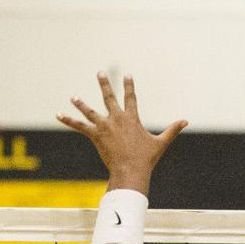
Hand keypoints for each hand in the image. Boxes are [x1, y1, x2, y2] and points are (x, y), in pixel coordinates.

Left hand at [58, 73, 185, 194]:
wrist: (131, 170)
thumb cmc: (146, 158)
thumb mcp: (161, 143)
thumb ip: (172, 130)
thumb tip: (186, 121)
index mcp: (132, 118)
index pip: (131, 97)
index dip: (130, 86)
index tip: (128, 75)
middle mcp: (117, 119)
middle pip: (109, 97)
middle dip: (104, 84)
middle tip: (100, 73)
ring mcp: (105, 126)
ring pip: (90, 111)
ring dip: (81, 104)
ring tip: (73, 97)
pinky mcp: (96, 135)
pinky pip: (80, 126)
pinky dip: (69, 121)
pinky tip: (59, 115)